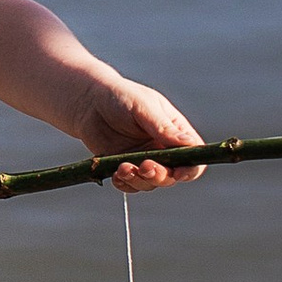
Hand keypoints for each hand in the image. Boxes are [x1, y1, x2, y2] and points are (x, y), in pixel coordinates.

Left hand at [81, 83, 203, 188]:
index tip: (179, 171)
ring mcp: (143, 160)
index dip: (190, 168)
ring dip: (139, 180)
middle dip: (161, 175)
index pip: (193, 156)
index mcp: (175, 132)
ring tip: (123, 167)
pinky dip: (125, 184)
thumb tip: (191, 145)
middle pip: (173, 175)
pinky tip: (116, 174)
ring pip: (151, 183)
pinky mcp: (124, 167)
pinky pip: (130, 185)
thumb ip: (164, 128)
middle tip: (144, 166)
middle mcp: (163, 149)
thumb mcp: (144, 107)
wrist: (88, 101)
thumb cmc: (120, 96)